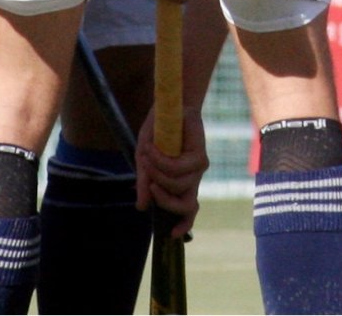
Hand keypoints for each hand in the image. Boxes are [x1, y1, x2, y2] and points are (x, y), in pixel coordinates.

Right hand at [136, 107, 206, 238]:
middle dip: (166, 201)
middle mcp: (192, 179)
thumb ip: (144, 183)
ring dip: (157, 172)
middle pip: (187, 205)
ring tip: (147, 155)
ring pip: (178, 185)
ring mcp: (198, 168)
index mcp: (181, 183)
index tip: (171, 235)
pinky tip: (151, 148)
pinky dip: (161, 161)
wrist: (169, 106)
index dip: (183, 224)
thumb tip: (141, 207)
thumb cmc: (158, 134)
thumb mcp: (145, 160)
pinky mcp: (200, 155)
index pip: (188, 210)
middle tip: (150, 186)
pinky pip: (178, 168)